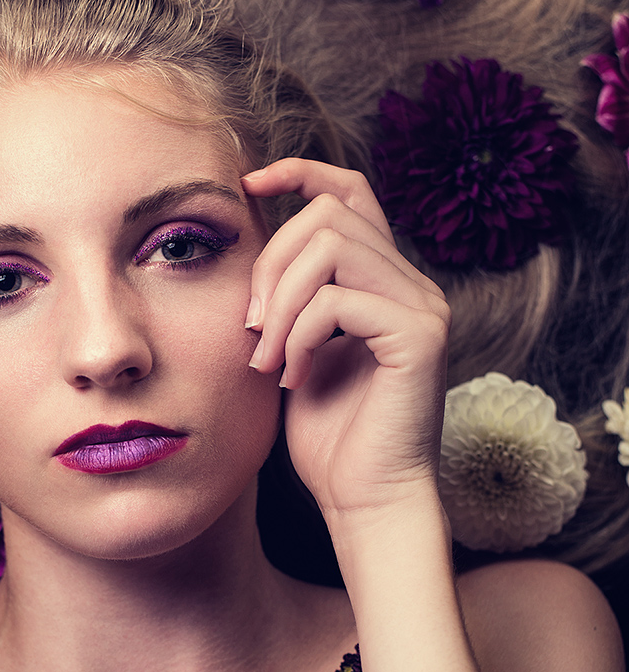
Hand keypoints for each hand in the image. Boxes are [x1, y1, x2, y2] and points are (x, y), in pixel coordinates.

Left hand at [242, 158, 449, 524]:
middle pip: (327, 214)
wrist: (364, 499)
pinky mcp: (421, 335)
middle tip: (250, 330)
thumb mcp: (294, 353)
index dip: (299, 172)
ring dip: (280, 301)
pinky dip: (300, 335)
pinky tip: (292, 377)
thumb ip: (287, 301)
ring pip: (331, 246)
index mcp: (383, 280)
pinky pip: (339, 300)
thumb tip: (250, 252)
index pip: (349, 191)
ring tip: (268, 358)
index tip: (247, 186)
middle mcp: (411, 283)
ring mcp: (422, 306)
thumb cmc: (330, 439)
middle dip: (269, 264)